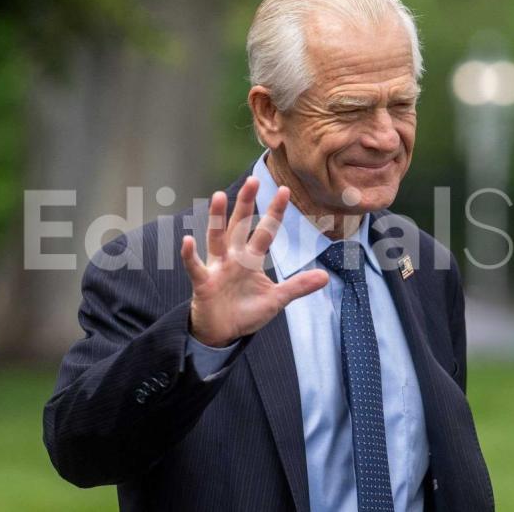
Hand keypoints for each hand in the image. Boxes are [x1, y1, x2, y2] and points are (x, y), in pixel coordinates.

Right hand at [180, 177, 328, 346]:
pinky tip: (187, 240)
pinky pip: (195, 267)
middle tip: (253, 180)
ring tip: (219, 196)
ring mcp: (217, 268)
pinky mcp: (203, 283)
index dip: (274, 212)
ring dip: (217, 218)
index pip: (265, 231)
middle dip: (246, 204)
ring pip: (217, 238)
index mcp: (251, 259)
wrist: (223, 333)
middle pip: (239, 225)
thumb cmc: (247, 311)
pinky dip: (189, 255)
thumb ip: (298, 286)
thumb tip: (325, 277)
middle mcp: (233, 257)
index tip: (285, 190)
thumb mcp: (276, 299)